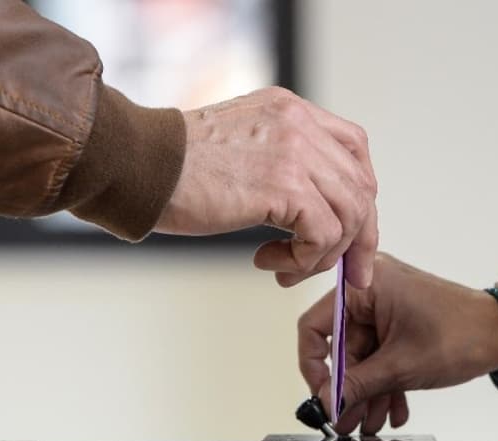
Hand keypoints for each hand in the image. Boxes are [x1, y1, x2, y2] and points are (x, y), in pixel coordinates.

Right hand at [154, 87, 377, 287]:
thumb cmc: (176, 166)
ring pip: (349, 213)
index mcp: (292, 111)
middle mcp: (300, 124)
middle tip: (343, 272)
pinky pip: (324, 233)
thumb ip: (283, 163)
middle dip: (358, 237)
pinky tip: (271, 261)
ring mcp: (295, 151)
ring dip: (324, 254)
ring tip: (288, 268)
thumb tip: (317, 212)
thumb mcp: (243, 146)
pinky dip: (305, 260)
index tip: (353, 233)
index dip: (361, 196)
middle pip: (361, 185)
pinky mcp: (283, 184)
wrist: (136, 164)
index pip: (355, 149)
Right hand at [297, 253, 497, 434]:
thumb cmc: (464, 331)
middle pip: (343, 345)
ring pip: (364, 354)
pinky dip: (386, 379)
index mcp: (366, 284)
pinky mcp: (400, 319)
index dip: (314, 364)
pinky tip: (392, 407)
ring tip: (370, 420)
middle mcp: (372, 289)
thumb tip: (329, 401)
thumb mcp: (401, 365)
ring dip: (369, 389)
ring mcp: (387, 304)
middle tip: (347, 417)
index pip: (316, 324)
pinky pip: (382, 351)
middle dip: (349, 387)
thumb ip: (358, 384)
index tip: (323, 393)